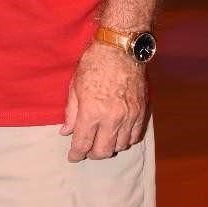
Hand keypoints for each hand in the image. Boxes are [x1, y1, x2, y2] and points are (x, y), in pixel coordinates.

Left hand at [59, 42, 147, 161]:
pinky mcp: (141, 111)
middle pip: (103, 150)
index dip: (76, 154)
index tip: (72, 157)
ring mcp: (129, 116)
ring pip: (120, 146)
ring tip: (102, 143)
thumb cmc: (94, 63)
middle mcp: (112, 118)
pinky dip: (126, 140)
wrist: (120, 49)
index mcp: (91, 112)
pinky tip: (118, 137)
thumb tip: (66, 132)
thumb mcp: (75, 86)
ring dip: (110, 148)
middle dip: (92, 155)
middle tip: (86, 151)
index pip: (83, 143)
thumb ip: (71, 113)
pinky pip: (135, 136)